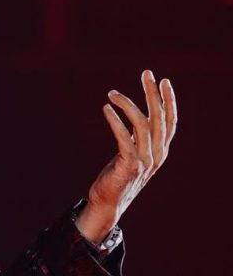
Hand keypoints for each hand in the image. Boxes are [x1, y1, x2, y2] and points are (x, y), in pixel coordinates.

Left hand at [75, 69, 177, 243]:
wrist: (108, 202)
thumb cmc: (119, 175)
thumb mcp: (133, 152)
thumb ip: (138, 137)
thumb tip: (136, 115)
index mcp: (160, 151)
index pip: (169, 121)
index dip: (168, 101)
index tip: (163, 81)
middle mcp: (156, 155)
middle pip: (159, 118)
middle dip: (153, 94)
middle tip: (146, 73)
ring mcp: (144, 161)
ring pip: (143, 125)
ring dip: (128, 105)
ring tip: (112, 93)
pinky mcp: (129, 166)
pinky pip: (124, 139)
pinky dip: (116, 122)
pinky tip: (106, 109)